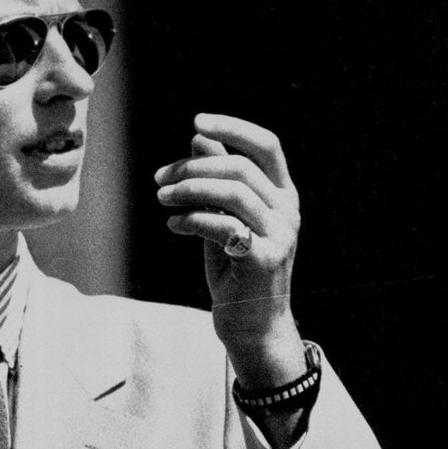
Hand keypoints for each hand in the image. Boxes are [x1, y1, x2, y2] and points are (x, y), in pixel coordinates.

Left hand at [154, 114, 303, 379]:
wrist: (253, 326)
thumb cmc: (236, 271)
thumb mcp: (226, 219)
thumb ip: (217, 181)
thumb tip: (200, 137)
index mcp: (282, 196)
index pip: (267, 145)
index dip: (233, 128)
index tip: (197, 121)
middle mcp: (287, 211)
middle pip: (240, 168)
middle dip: (193, 168)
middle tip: (160, 180)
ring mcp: (280, 236)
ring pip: (232, 193)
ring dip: (189, 190)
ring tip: (162, 199)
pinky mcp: (264, 259)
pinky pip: (224, 226)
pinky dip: (192, 219)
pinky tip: (173, 224)